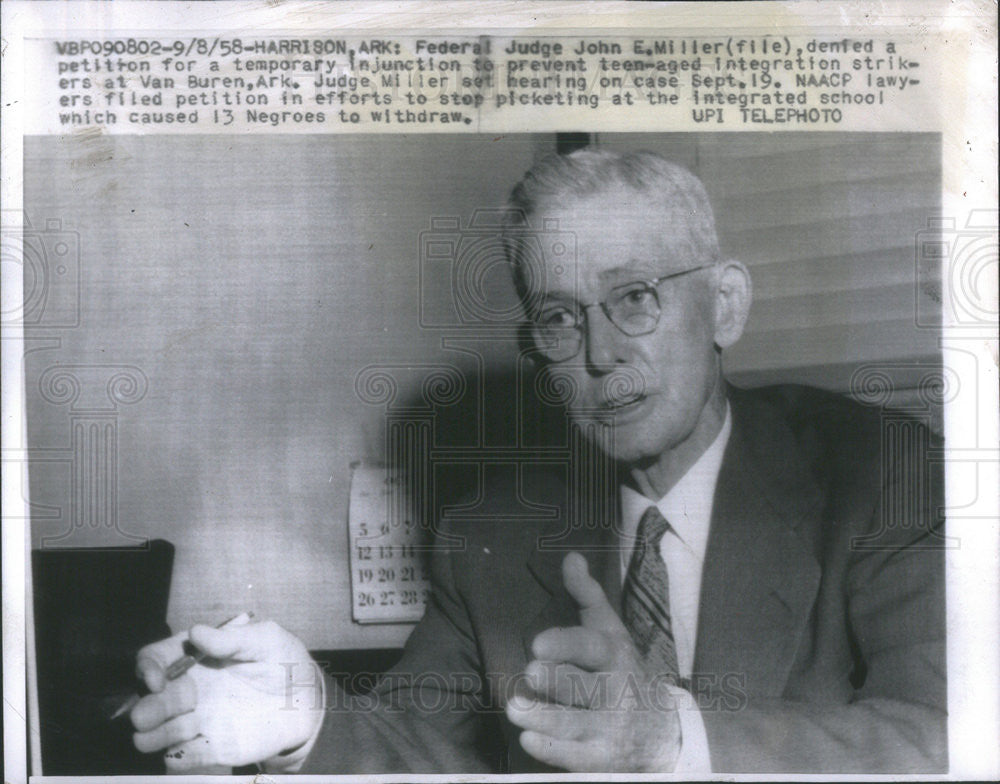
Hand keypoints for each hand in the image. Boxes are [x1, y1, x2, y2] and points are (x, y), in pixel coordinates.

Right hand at [131, 617, 323, 771]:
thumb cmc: (283, 663)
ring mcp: (193, 723)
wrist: (305, 703)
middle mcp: (186, 691)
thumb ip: (232, 637)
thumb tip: (196, 632)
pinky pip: (177, 760)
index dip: (146, 668)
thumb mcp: (266, 639)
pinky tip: (208, 743)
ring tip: (192, 725)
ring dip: (161, 735)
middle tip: (167, 708)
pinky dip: (185, 756)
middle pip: (145, 703)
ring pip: (148, 737)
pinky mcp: (206, 750)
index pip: (153, 659)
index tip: (157, 679)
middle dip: (147, 709)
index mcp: (194, 659)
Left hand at [506, 552, 681, 771]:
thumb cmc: (622, 671)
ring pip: (576, 723)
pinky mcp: (602, 759)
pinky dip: (553, 750)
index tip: (538, 644)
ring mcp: (610, 728)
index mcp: (614, 655)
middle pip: (584, 686)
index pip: (591, 647)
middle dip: (558, 680)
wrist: (665, 732)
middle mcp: (615, 691)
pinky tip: (528, 739)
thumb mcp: (611, 631)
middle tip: (530, 672)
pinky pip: (577, 756)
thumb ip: (587, 596)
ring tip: (515, 708)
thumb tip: (570, 558)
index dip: (566, 644)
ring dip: (546, 716)